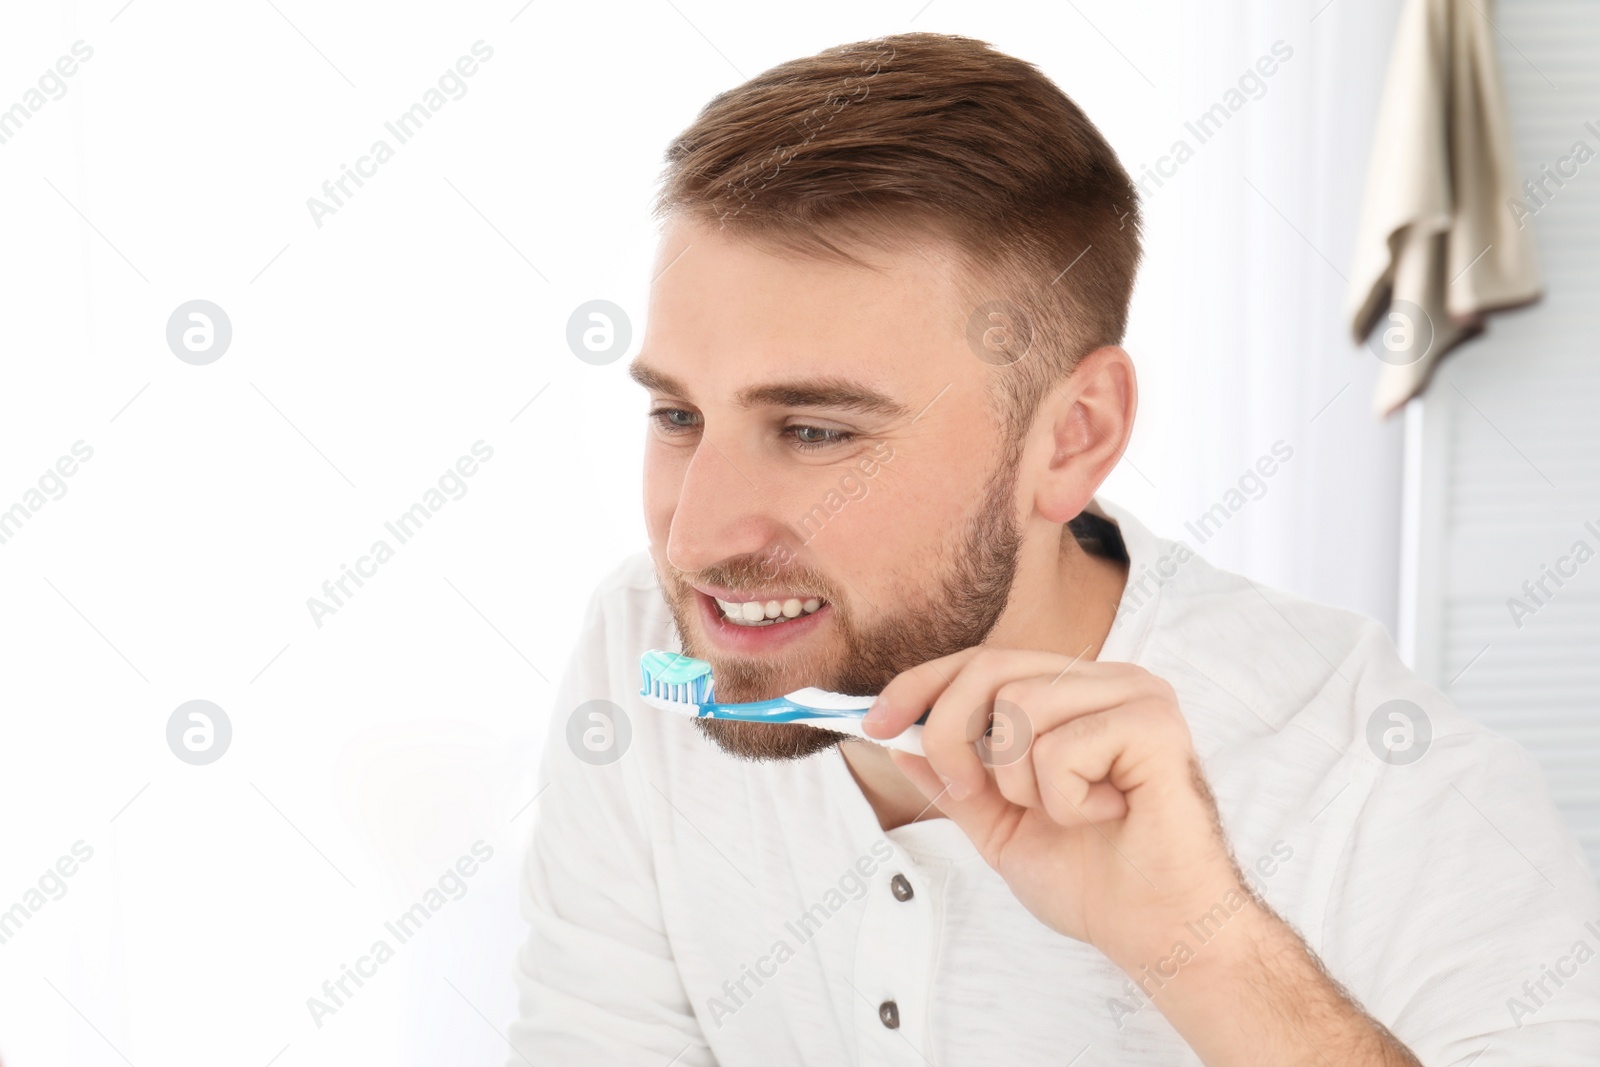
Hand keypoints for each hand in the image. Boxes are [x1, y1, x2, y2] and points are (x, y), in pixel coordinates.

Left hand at [864, 647, 1245, 967]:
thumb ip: (955, 779)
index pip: (983, 661)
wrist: (1158, 932)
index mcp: (1075, 694)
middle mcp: (1108, 681)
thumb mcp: (1000, 824)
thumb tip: (897, 739)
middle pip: (990, 667)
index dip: (920, 685)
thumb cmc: (1095, 881)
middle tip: (966, 789)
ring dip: (1019, 781)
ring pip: (1019, 705)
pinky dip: (1063, 798)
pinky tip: (1104, 816)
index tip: (871, 723)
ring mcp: (1137, 695)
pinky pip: (1061, 745)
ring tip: (1065, 814)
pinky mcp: (1155, 723)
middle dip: (949, 730)